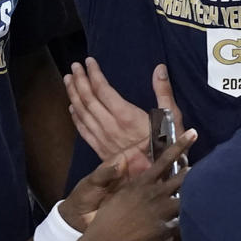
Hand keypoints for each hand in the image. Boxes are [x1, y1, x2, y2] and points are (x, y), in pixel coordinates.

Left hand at [65, 61, 180, 172]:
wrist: (159, 178)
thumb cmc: (169, 146)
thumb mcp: (172, 117)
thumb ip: (164, 92)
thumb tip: (159, 69)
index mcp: (126, 116)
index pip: (103, 90)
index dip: (94, 74)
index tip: (88, 62)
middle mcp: (110, 127)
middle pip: (88, 100)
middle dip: (79, 81)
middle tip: (74, 66)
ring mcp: (103, 140)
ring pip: (82, 114)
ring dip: (73, 95)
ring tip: (68, 80)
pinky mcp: (101, 151)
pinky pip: (84, 132)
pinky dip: (76, 118)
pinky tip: (71, 108)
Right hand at [80, 133, 195, 240]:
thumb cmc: (107, 217)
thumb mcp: (122, 194)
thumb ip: (138, 186)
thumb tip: (149, 177)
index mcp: (143, 182)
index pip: (166, 159)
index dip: (181, 145)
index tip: (193, 133)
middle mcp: (155, 194)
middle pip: (183, 178)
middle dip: (195, 174)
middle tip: (206, 171)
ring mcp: (161, 212)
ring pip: (187, 199)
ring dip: (195, 197)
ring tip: (205, 196)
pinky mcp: (164, 230)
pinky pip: (183, 223)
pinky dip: (188, 222)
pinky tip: (194, 223)